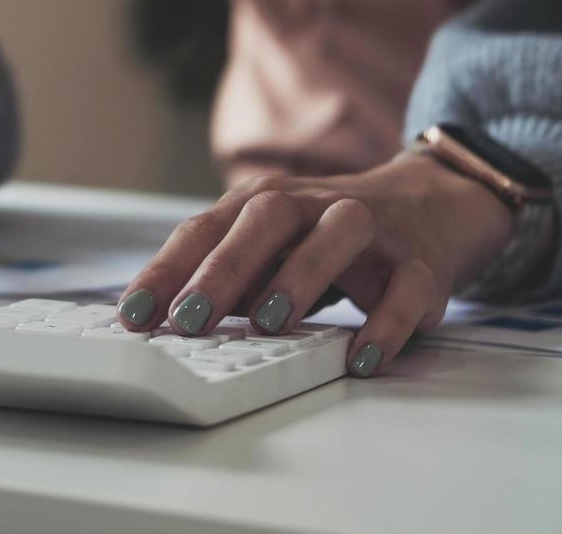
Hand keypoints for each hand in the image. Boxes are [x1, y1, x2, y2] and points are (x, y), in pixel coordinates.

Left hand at [116, 153, 513, 376]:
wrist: (429, 204)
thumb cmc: (323, 234)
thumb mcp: (265, 246)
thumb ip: (220, 275)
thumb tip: (157, 322)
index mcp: (264, 203)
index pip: (204, 229)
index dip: (166, 271)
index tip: (132, 316)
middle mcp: (314, 205)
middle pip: (265, 220)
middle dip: (223, 268)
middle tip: (190, 318)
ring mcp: (371, 230)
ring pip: (336, 236)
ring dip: (299, 277)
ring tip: (268, 324)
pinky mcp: (418, 265)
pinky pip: (405, 290)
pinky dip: (385, 324)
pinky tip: (360, 357)